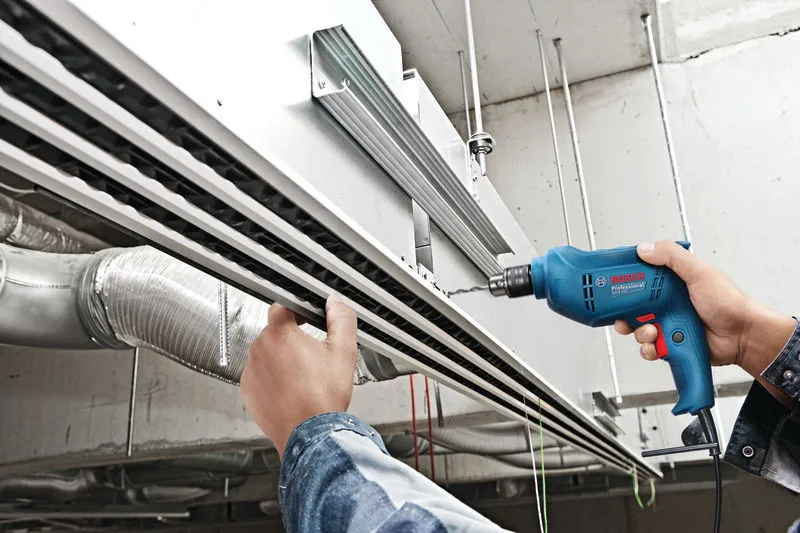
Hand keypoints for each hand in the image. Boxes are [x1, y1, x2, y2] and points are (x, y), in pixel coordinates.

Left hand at [240, 295, 357, 457]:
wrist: (308, 434)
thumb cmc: (323, 396)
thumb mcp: (343, 351)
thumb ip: (341, 319)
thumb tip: (335, 303)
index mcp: (280, 333)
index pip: (281, 306)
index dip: (296, 310)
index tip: (306, 319)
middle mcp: (260, 348)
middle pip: (274, 332)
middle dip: (291, 338)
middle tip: (311, 354)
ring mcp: (251, 370)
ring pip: (266, 354)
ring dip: (281, 358)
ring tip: (302, 376)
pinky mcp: (248, 390)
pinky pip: (259, 375)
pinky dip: (272, 378)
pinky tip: (290, 389)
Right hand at [615, 241, 794, 378]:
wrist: (743, 337)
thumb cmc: (728, 303)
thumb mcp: (699, 272)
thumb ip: (672, 257)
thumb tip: (645, 248)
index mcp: (671, 284)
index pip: (639, 281)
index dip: (624, 285)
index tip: (613, 288)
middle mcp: (666, 304)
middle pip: (632, 309)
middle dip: (624, 315)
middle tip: (625, 318)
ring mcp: (668, 325)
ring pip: (638, 330)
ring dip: (639, 333)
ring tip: (652, 332)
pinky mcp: (670, 344)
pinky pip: (649, 349)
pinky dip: (648, 349)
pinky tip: (657, 345)